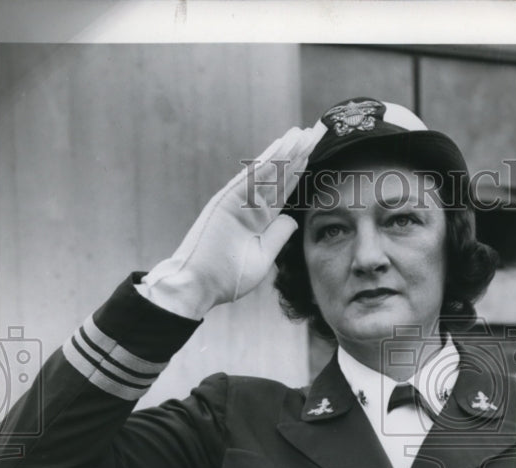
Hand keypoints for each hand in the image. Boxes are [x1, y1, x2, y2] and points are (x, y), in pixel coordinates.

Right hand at [139, 123, 322, 317]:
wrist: (200, 286)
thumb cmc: (228, 278)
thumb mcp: (263, 257)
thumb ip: (278, 236)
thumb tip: (292, 219)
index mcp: (259, 220)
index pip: (283, 190)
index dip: (299, 172)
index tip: (314, 155)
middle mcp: (250, 205)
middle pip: (279, 176)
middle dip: (297, 155)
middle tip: (315, 134)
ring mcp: (238, 200)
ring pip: (268, 171)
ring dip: (286, 151)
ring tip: (303, 133)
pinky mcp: (228, 199)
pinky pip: (253, 176)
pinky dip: (269, 160)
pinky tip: (284, 145)